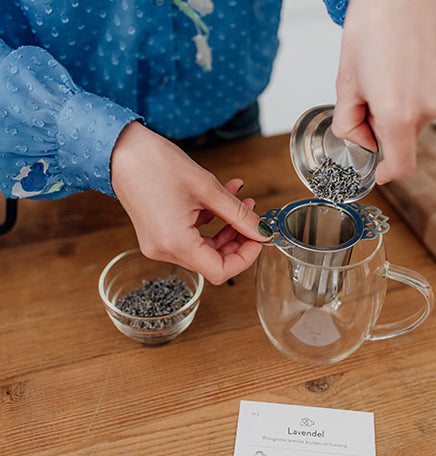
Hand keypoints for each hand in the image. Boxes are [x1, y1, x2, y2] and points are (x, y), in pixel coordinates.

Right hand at [111, 121, 271, 284]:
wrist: (119, 150)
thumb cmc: (155, 164)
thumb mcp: (207, 188)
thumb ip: (238, 214)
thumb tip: (262, 231)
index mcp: (175, 243)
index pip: (220, 271)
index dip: (246, 257)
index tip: (259, 238)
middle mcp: (164, 250)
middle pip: (213, 262)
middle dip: (238, 241)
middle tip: (254, 220)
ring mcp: (158, 244)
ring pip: (204, 248)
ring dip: (226, 229)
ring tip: (243, 203)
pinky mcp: (157, 234)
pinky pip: (190, 236)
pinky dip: (210, 221)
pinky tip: (223, 198)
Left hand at [332, 0, 435, 183]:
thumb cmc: (371, 29)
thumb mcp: (346, 85)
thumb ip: (349, 125)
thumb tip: (361, 142)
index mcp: (398, 114)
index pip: (401, 166)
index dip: (386, 173)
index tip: (376, 170)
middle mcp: (428, 108)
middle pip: (402, 141)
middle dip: (380, 130)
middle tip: (366, 99)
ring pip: (413, 122)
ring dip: (395, 114)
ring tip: (383, 79)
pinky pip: (426, 105)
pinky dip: (409, 100)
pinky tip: (399, 74)